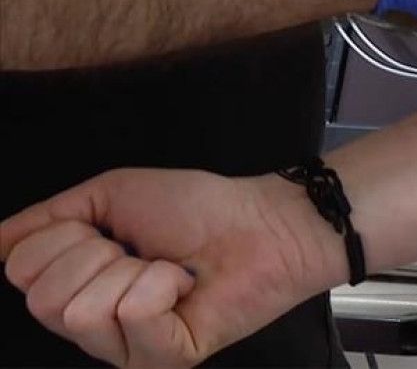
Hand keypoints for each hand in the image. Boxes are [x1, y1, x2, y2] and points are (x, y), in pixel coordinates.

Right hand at [0, 170, 336, 366]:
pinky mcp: (164, 360)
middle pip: (42, 299)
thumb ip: (47, 219)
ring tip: (169, 269)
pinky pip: (132, 316)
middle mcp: (93, 327)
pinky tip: (186, 286)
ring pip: (81, 313)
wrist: (261, 220)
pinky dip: (162, 285)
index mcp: (75, 288)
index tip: (110, 230)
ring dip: (134, 270)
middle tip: (141, 250)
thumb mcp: (108, 195)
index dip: (66, 235)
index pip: (19, 270)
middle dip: (96, 255)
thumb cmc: (195, 207)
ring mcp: (127, 350)